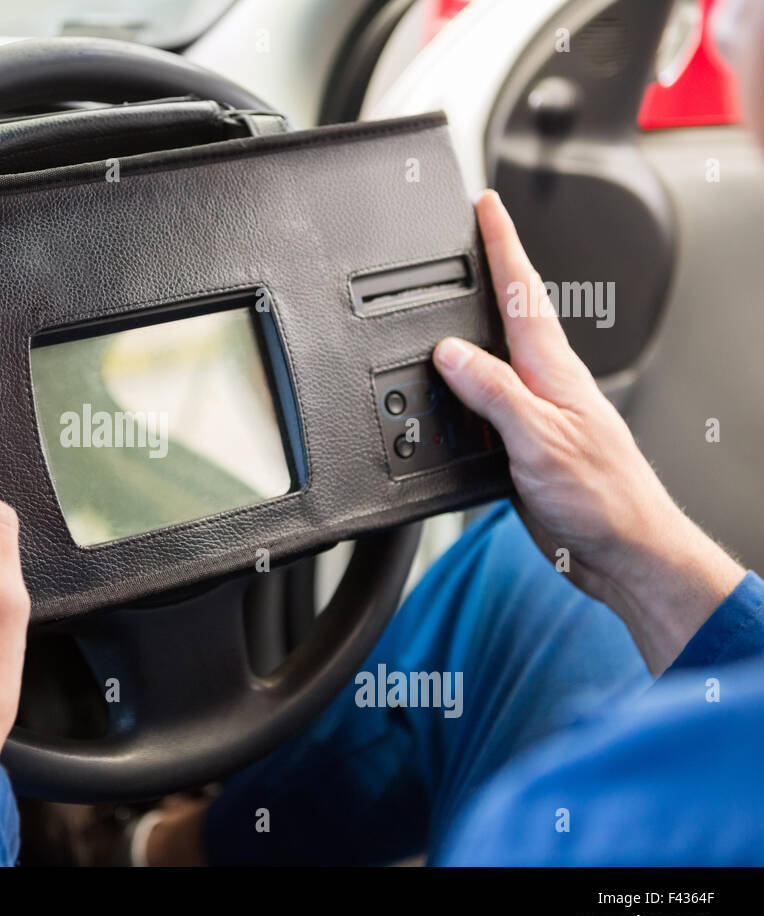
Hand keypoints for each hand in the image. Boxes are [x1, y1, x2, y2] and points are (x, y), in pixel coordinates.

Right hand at [433, 191, 743, 675]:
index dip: (503, 245)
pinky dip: (466, 381)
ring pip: (497, 356)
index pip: (523, 293)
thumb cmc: (601, 498)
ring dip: (475, 323)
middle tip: (470, 232)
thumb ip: (494, 392)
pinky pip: (489, 399)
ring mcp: (538, 412)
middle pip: (512, 314)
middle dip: (491, 269)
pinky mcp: (526, 444)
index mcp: (553, 371)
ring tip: (456, 292)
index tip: (485, 205)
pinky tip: (455, 385)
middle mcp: (546, 384)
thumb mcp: (540, 439)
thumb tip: (450, 352)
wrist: (624, 551)